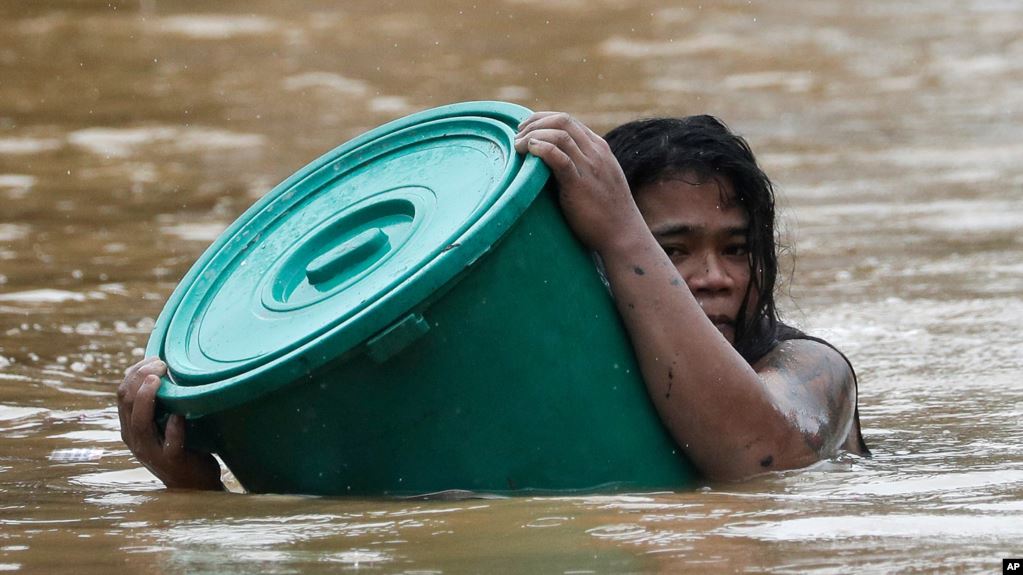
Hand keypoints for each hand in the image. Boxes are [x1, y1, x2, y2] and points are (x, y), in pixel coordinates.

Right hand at [117, 357, 223, 489]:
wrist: (194, 483)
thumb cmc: (182, 444)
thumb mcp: (163, 420)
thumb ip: (160, 400)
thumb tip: (165, 366)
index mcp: (131, 425)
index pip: (122, 393)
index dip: (135, 372)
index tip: (155, 358)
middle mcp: (135, 438)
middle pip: (126, 402)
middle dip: (140, 377)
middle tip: (161, 363)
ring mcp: (151, 451)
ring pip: (140, 423)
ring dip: (147, 398)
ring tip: (158, 380)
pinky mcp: (172, 461)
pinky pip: (169, 444)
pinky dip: (173, 428)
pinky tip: (178, 415)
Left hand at [514, 112, 645, 251]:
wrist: (624, 235)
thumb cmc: (608, 213)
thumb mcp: (599, 180)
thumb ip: (583, 167)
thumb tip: (554, 164)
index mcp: (599, 149)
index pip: (569, 121)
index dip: (543, 120)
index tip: (526, 130)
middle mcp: (596, 153)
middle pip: (562, 121)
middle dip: (535, 123)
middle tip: (518, 136)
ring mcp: (590, 167)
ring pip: (559, 134)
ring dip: (533, 135)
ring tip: (518, 146)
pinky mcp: (580, 184)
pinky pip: (559, 157)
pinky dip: (541, 148)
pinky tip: (529, 151)